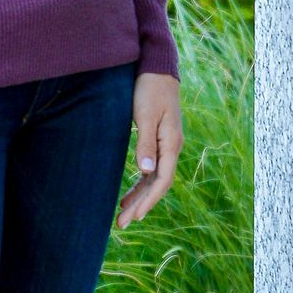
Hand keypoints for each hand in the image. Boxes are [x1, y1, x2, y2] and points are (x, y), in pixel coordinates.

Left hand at [117, 70, 182, 227]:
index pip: (162, 180)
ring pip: (153, 179)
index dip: (148, 201)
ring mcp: (166, 144)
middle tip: (121, 224)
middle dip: (140, 205)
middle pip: (157, 184)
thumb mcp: (145, 115)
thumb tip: (146, 171)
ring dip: (139, 197)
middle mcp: (171, 147)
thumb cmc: (150, 89)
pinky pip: (151, 169)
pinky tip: (128, 193)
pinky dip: (140, 183)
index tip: (132, 217)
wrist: (157, 68)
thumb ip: (145, 143)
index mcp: (171, 144)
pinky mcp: (158, 140)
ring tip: (122, 214)